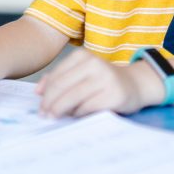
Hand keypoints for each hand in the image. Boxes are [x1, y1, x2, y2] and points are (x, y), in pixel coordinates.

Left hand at [35, 49, 163, 117]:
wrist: (135, 84)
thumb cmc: (103, 80)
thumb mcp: (82, 72)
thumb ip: (60, 77)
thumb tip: (38, 91)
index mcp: (83, 55)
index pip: (56, 77)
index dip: (45, 94)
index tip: (40, 106)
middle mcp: (94, 64)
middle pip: (62, 87)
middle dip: (49, 104)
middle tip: (44, 116)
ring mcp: (106, 79)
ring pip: (72, 98)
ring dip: (60, 111)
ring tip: (55, 118)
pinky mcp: (114, 95)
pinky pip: (87, 108)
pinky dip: (78, 114)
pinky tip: (76, 116)